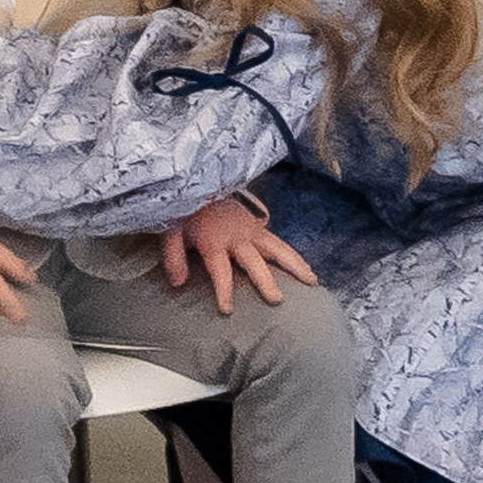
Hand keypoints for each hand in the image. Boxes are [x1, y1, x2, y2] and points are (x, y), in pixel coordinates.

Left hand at [159, 195, 317, 316]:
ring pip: (277, 248)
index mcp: (214, 239)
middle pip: (254, 261)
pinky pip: (277, 240)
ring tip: (312, 281)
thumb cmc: (183, 206)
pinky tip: (304, 266)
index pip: (220, 270)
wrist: (197, 172)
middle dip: (266, 281)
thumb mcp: (170, 230)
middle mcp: (236, 234)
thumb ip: (174, 258)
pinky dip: (292, 254)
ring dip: (294, 264)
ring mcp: (251, 227)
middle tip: (278, 300)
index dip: (224, 291)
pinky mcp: (257, 221)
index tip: (227, 310)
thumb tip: (178, 284)